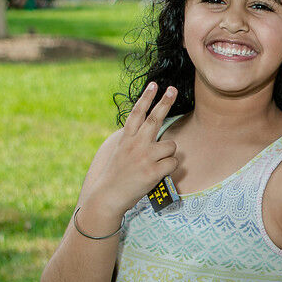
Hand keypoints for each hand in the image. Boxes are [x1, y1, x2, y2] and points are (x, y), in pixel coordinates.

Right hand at [86, 82, 179, 218]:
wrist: (108, 197)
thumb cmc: (116, 175)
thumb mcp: (120, 152)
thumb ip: (134, 140)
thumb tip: (151, 130)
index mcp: (126, 139)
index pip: (136, 113)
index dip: (146, 98)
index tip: (154, 85)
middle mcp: (136, 144)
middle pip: (154, 119)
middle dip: (165, 102)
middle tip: (173, 90)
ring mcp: (144, 157)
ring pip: (171, 146)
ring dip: (169, 154)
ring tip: (156, 164)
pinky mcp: (153, 171)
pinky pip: (173, 163)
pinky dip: (170, 169)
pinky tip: (158, 174)